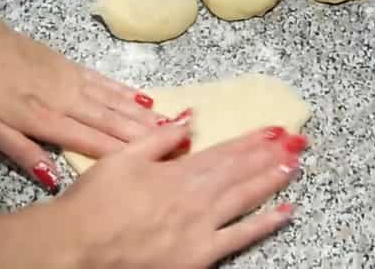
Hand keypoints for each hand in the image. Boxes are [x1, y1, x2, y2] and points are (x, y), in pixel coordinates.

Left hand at [0, 13, 165, 191]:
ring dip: (144, 115)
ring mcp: (73, 81)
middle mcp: (67, 101)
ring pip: (114, 101)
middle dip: (146, 135)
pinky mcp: (74, 67)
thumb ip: (22, 151)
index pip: (90, 141)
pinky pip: (106, 82)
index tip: (152, 161)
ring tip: (171, 124)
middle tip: (178, 142)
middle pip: (112, 121)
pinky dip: (127, 91)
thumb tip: (52, 177)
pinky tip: (146, 98)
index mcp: (44, 120)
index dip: (122, 153)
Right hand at [56, 122, 306, 268]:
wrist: (77, 247)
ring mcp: (201, 227)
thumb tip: (191, 119)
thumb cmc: (95, 202)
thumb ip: (161, 138)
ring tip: (296, 164)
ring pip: (246, 197)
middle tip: (297, 142)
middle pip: (241, 171)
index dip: (252, 140)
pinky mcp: (200, 254)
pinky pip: (239, 237)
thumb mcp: (123, 157)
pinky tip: (286, 211)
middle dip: (270, 155)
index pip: (225, 151)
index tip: (275, 129)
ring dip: (272, 179)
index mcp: (179, 172)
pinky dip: (264, 223)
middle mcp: (197, 196)